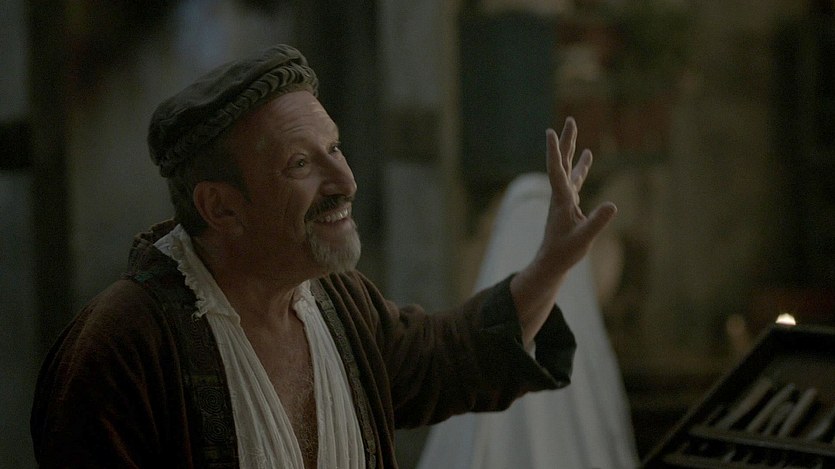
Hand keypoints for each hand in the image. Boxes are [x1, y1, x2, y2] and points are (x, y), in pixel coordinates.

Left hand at [538, 117, 616, 275]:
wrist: (551, 262)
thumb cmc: (564, 252)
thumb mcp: (583, 239)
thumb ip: (597, 222)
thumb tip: (613, 205)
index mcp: (561, 200)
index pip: (556, 170)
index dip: (554, 151)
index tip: (549, 131)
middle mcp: (560, 195)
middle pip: (562, 162)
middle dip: (566, 141)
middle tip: (570, 120)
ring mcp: (564, 198)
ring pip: (568, 168)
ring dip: (572, 150)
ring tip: (575, 130)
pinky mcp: (569, 203)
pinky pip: (575, 179)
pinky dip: (581, 166)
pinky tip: (587, 158)